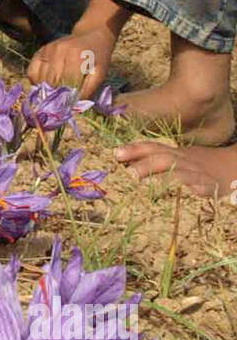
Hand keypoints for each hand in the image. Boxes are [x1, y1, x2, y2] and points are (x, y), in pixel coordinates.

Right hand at [28, 24, 116, 97]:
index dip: (65, 98)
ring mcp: (48, 50)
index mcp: (77, 57)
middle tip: (61, 101)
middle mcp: (60, 51)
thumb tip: (72, 105)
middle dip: (55, 95)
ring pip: (39, 79)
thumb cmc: (98, 58)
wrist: (92, 35)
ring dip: (45, 89)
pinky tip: (46, 83)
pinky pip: (32, 71)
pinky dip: (36, 81)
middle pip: (50, 83)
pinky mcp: (41, 50)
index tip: (68, 105)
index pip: (65, 85)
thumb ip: (88, 89)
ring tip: (55, 92)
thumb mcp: (100, 74)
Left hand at [115, 141, 234, 197]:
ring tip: (151, 185)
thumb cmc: (199, 166)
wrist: (234, 166)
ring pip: (182, 172)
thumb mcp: (178, 160)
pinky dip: (198, 188)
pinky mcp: (212, 187)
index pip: (153, 148)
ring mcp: (199, 173)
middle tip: (130, 174)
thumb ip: (153, 160)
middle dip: (147, 164)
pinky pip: (204, 187)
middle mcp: (185, 161)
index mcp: (175, 154)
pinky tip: (191, 191)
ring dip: (166, 177)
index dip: (135, 150)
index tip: (116, 154)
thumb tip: (123, 162)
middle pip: (165, 159)